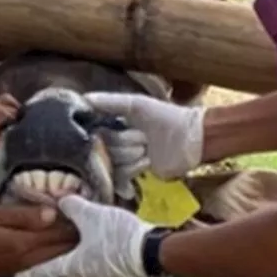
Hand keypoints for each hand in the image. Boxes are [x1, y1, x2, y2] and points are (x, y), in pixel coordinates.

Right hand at [0, 203, 79, 276]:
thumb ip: (23, 215)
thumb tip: (52, 213)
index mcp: (25, 242)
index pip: (60, 232)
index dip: (74, 219)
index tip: (80, 205)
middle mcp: (32, 257)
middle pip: (65, 245)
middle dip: (76, 230)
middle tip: (82, 213)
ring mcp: (32, 265)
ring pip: (61, 254)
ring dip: (70, 240)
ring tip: (75, 222)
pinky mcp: (29, 268)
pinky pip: (52, 258)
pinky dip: (60, 247)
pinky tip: (61, 235)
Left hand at [13, 195, 154, 276]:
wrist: (150, 252)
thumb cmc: (116, 237)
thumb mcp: (90, 215)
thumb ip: (72, 207)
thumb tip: (60, 202)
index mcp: (72, 265)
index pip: (44, 270)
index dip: (29, 274)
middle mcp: (84, 275)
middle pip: (64, 268)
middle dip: (57, 259)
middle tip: (52, 246)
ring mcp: (100, 276)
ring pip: (82, 265)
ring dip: (78, 254)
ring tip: (79, 238)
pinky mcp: (115, 271)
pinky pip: (97, 263)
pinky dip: (93, 253)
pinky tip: (99, 239)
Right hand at [83, 92, 204, 180]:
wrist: (191, 139)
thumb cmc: (166, 117)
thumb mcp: (138, 104)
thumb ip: (111, 102)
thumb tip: (84, 98)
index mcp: (114, 124)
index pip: (96, 133)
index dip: (105, 134)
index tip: (114, 131)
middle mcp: (116, 142)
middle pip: (105, 150)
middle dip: (125, 144)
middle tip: (143, 139)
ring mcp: (126, 159)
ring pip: (113, 165)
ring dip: (131, 157)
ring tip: (147, 150)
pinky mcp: (136, 174)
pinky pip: (122, 177)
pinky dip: (134, 169)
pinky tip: (147, 162)